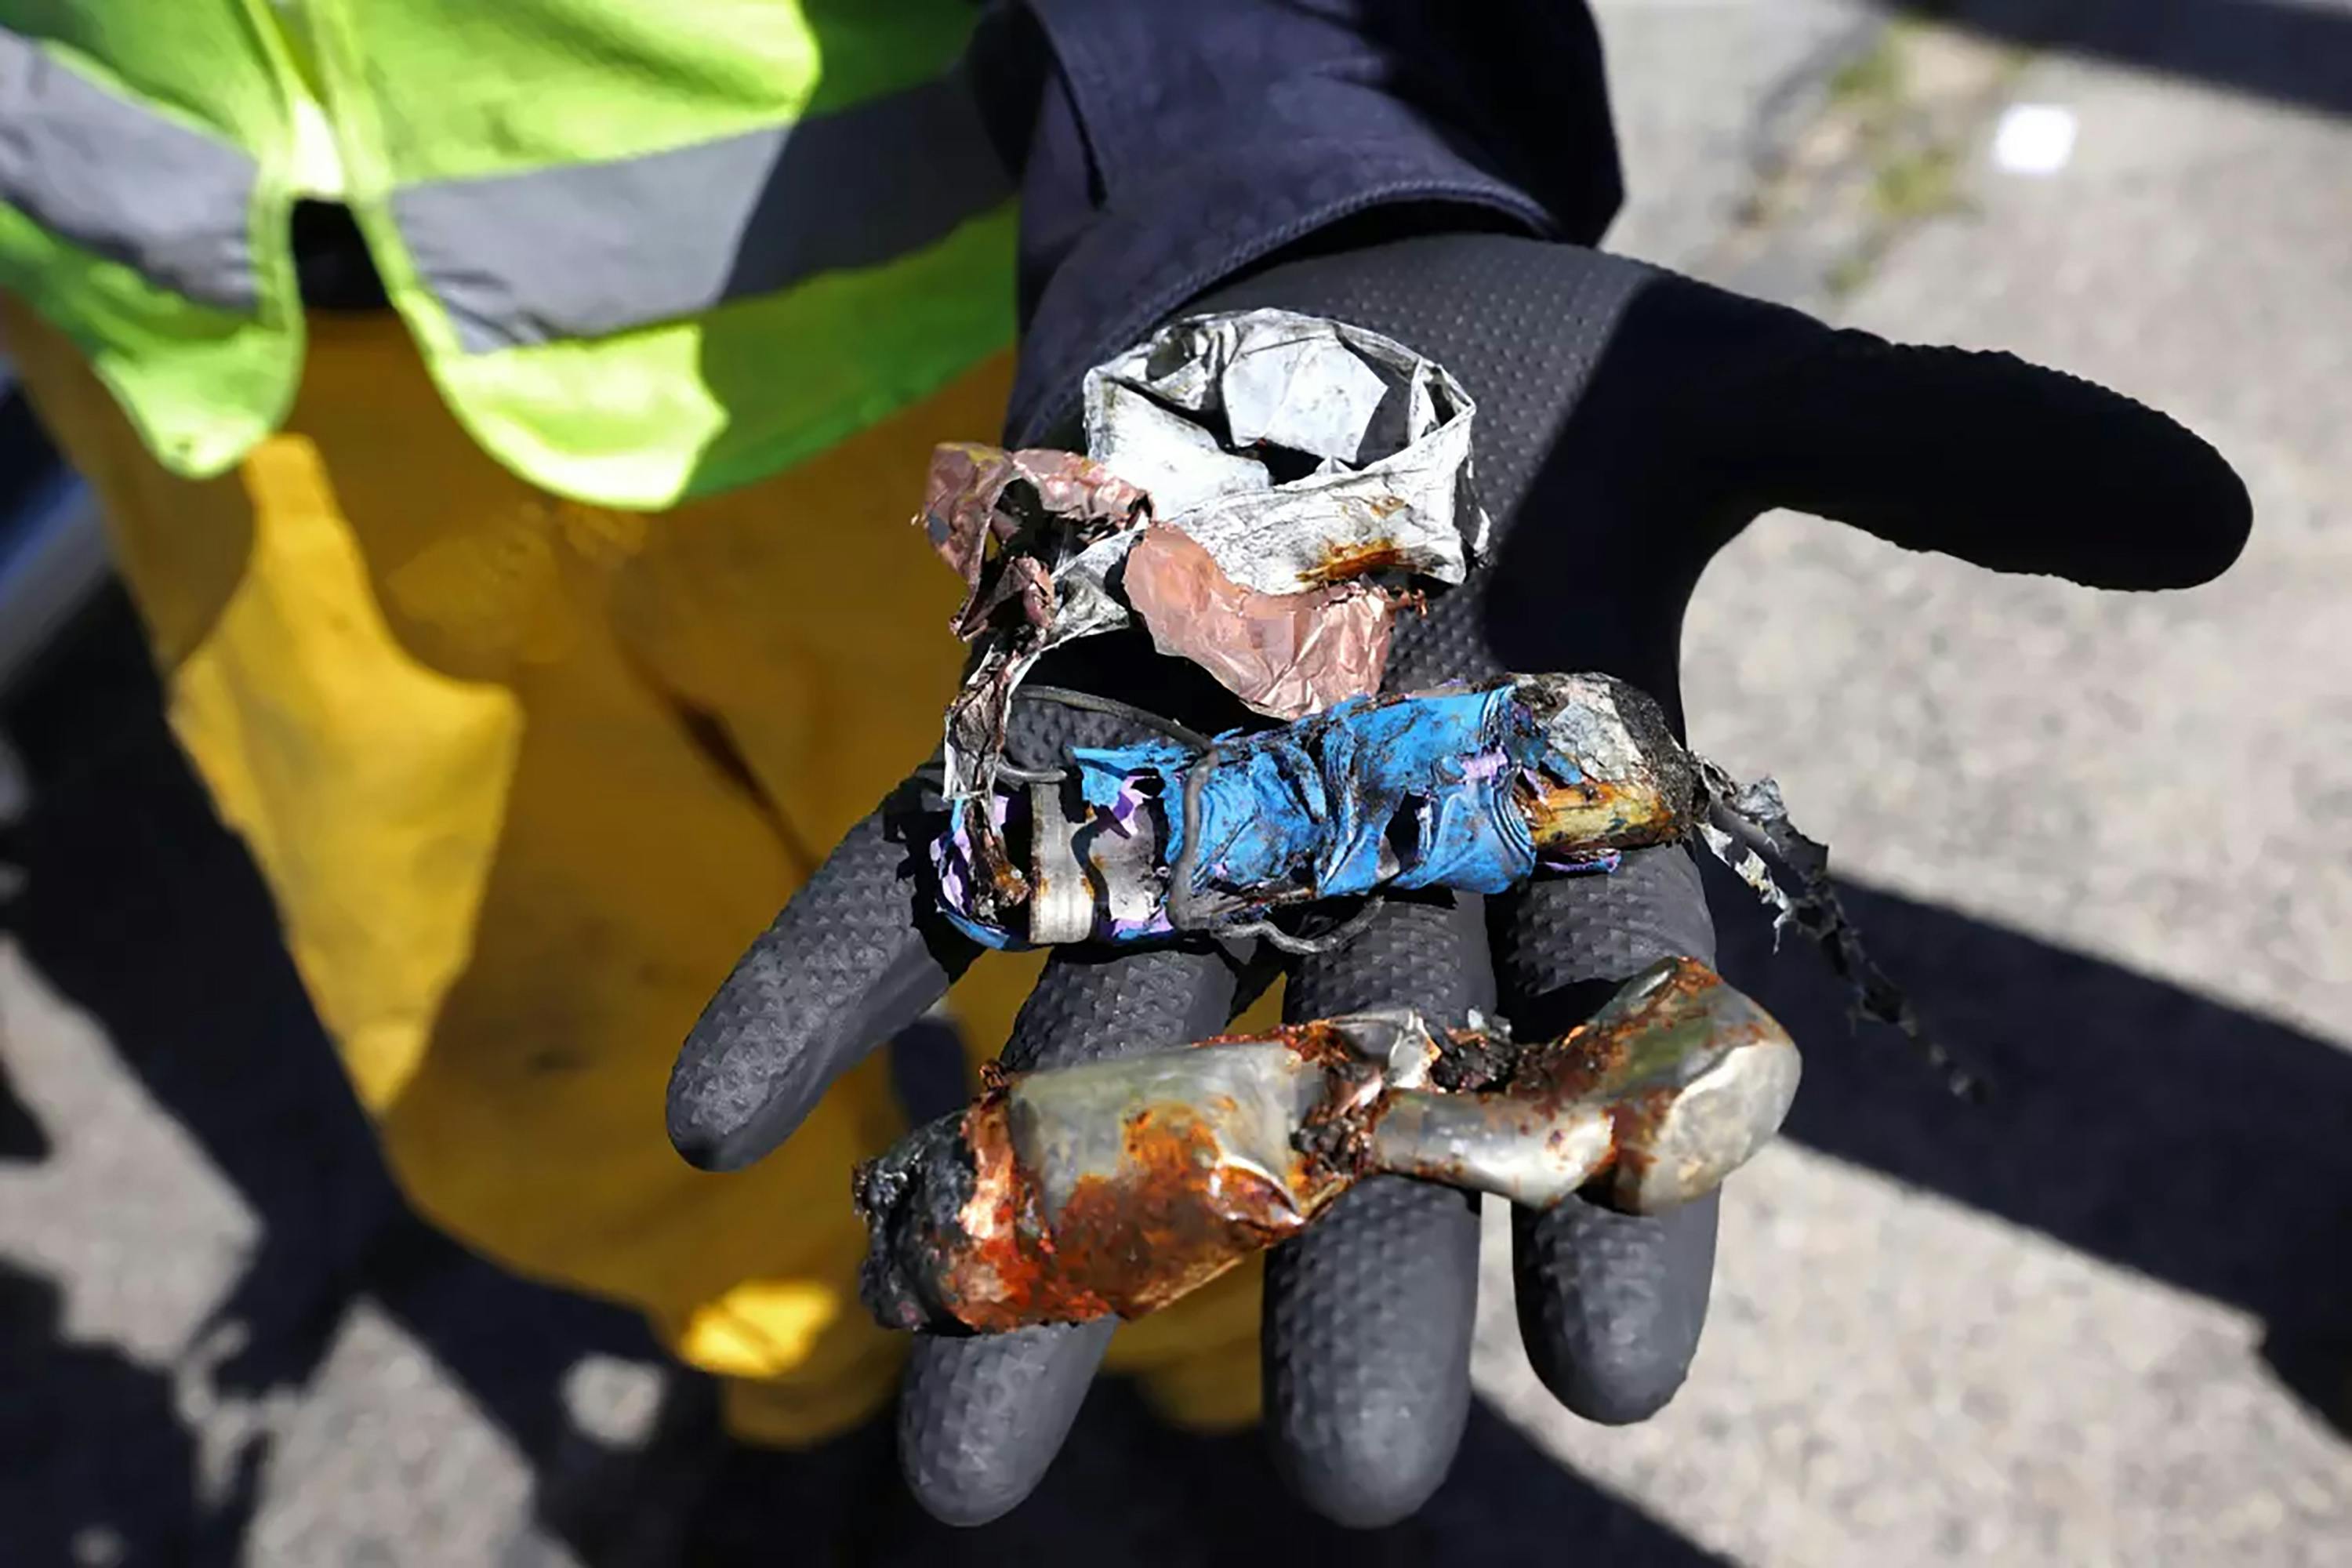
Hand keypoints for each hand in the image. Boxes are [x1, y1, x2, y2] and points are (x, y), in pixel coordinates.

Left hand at [667, 232, 2247, 1524]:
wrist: (1331, 313)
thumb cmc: (1553, 378)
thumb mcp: (1754, 392)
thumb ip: (1943, 464)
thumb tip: (2209, 512)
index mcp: (1534, 819)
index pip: (1609, 1033)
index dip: (1631, 1189)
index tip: (1631, 1380)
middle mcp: (1346, 866)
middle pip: (1348, 1094)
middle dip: (1340, 1272)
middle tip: (1339, 1489)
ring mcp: (1163, 817)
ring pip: (1096, 1048)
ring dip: (1024, 1241)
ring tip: (959, 1477)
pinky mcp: (1013, 742)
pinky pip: (898, 877)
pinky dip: (813, 982)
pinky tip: (714, 1124)